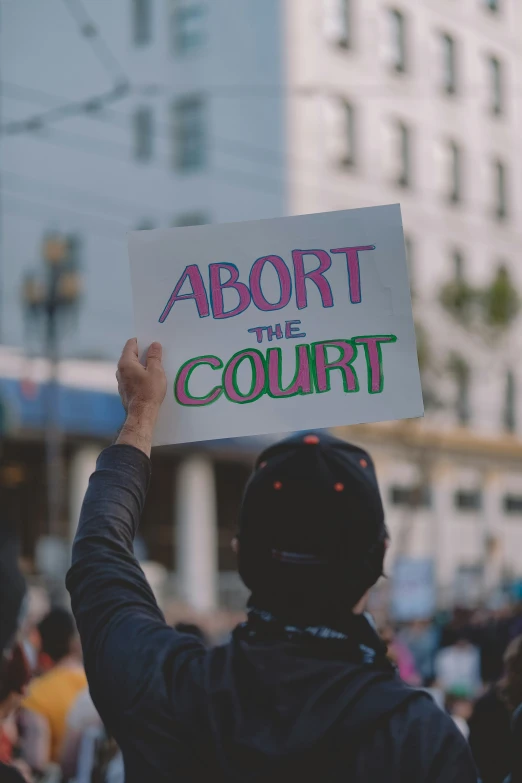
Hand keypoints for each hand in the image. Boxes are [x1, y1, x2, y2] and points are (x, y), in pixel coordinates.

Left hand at [116, 338, 166, 455]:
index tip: (152, 342)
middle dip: (144, 353)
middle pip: (131, 355)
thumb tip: (154, 345)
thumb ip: (154, 356)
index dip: (142, 341)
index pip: (131, 344)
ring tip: (156, 367)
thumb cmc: (149, 392)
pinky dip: (140, 374)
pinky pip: (132, 376)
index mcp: (126, 362)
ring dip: (142, 365)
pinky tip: (150, 379)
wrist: (142, 414)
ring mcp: (121, 381)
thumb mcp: (156, 371)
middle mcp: (120, 370)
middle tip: (157, 353)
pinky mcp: (125, 389)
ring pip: (132, 367)